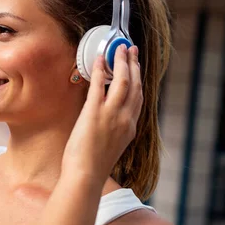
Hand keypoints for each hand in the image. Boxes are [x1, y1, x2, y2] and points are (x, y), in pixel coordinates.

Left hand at [62, 45, 142, 184]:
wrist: (86, 175)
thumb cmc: (92, 166)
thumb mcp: (110, 146)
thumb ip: (113, 130)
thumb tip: (106, 120)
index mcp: (130, 128)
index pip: (139, 98)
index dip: (138, 80)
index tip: (136, 68)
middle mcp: (125, 118)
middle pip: (135, 85)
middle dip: (134, 65)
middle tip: (130, 51)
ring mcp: (111, 115)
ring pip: (122, 81)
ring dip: (121, 62)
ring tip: (118, 49)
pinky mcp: (94, 113)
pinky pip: (99, 85)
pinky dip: (100, 69)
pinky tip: (99, 59)